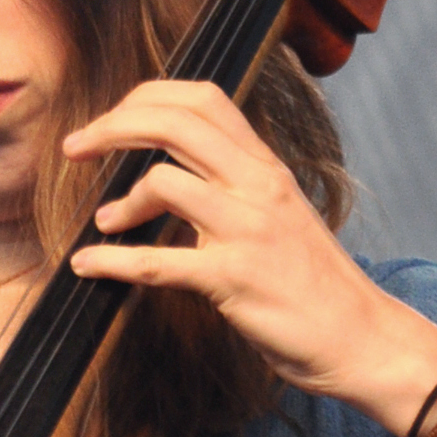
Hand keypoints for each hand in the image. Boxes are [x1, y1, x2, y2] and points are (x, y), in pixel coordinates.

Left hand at [62, 80, 436, 430]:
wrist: (361, 337)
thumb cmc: (311, 282)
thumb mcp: (278, 215)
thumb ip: (234, 187)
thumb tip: (170, 173)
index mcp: (265, 166)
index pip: (203, 100)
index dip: (145, 99)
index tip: (109, 120)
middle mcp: (258, 186)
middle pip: (175, 123)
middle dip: (112, 126)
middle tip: (75, 147)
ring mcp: (247, 230)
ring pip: (163, 183)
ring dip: (120, 204)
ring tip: (105, 225)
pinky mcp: (234, 280)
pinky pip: (157, 262)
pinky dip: (112, 262)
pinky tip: (87, 266)